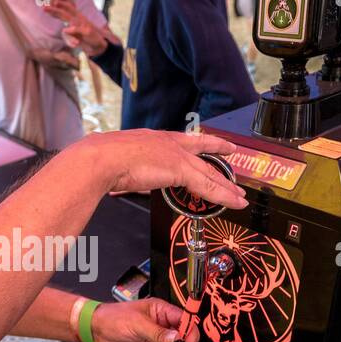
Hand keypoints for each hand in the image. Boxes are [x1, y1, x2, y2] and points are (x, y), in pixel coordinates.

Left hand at [42, 0, 117, 56]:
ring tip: (49, 9)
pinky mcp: (87, 32)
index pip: (63, 11)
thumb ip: (69, 33)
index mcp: (75, 19)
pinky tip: (66, 30)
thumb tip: (64, 30)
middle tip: (43, 6)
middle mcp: (78, 19)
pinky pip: (78, 30)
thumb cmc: (86, 39)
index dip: (54, 8)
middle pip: (64, 12)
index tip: (44, 5)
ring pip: (69, 17)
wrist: (99, 45)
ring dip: (58, 12)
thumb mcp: (76, 35)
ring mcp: (83, 24)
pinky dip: (73, 30)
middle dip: (53, 8)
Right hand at [75, 130, 246, 209]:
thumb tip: (119, 180)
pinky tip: (234, 202)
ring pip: (209, 173)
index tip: (212, 143)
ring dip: (226, 187)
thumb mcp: (117, 161)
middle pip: (202, 153)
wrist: (99, 159)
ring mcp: (176, 155)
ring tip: (240, 196)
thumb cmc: (100, 161)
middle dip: (219, 158)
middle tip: (234, 157)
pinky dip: (223, 196)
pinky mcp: (180, 169)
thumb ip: (125, 169)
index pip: (184, 141)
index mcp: (154, 139)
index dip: (201, 143)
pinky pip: (208, 186)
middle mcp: (168, 143)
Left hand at [90, 298, 201, 341]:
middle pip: (182, 340)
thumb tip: (175, 338)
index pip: (184, 321)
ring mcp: (157, 337)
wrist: (96, 329)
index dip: (189, 335)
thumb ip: (157, 333)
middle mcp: (162, 324)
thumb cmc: (112, 317)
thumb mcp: (137, 324)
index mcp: (161, 310)